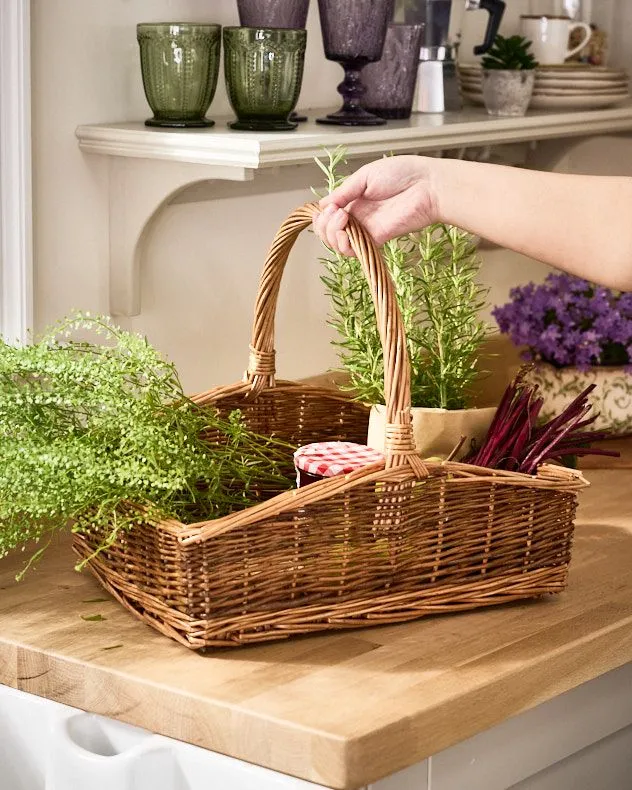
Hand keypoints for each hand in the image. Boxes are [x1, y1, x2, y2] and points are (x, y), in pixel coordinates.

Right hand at [312, 155, 438, 255]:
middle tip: (335, 212)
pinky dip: (344, 245)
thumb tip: (323, 204)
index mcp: (355, 200)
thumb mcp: (365, 175)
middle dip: (324, 225)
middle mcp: (359, 216)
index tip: (327, 207)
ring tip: (341, 218)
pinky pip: (354, 251)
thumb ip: (344, 191)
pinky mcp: (377, 239)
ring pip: (338, 243)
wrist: (428, 185)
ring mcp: (367, 229)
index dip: (323, 215)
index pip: (329, 215)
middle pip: (330, 232)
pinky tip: (345, 231)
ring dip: (331, 233)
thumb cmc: (403, 173)